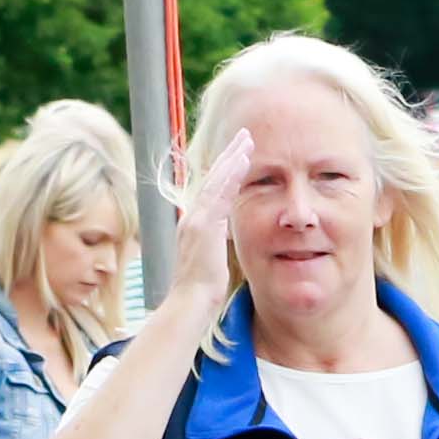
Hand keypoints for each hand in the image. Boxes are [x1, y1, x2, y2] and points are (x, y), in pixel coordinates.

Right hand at [155, 137, 246, 321]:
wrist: (190, 302)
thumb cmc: (201, 290)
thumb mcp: (210, 259)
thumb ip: (215, 241)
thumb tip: (222, 233)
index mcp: (194, 224)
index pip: (211, 189)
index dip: (225, 170)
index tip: (238, 154)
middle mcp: (192, 217)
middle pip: (212, 177)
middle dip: (229, 155)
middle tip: (244, 136)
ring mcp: (196, 219)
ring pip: (216, 180)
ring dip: (233, 158)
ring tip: (247, 140)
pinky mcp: (205, 225)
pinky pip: (220, 193)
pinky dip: (232, 175)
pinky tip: (243, 160)